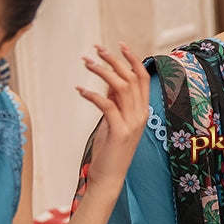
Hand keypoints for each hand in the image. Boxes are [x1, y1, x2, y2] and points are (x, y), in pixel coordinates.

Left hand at [77, 43, 149, 193]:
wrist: (110, 178)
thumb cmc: (110, 151)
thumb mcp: (114, 122)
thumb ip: (116, 103)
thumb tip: (109, 83)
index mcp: (142, 111)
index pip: (142, 79)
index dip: (133, 60)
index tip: (120, 46)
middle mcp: (141, 115)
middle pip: (131, 78)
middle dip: (114, 60)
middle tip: (97, 49)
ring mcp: (132, 124)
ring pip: (121, 87)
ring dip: (102, 71)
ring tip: (86, 63)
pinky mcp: (120, 132)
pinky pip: (107, 105)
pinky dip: (93, 95)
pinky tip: (80, 90)